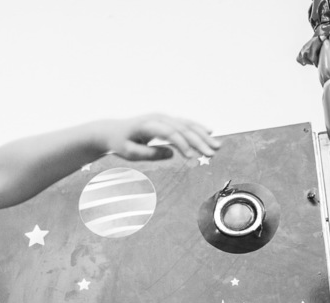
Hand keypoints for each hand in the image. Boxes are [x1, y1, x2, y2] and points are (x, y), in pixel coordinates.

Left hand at [102, 115, 220, 160]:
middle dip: (199, 141)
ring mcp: (163, 118)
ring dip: (203, 135)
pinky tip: (210, 133)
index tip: (191, 156)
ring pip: (187, 124)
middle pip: (183, 128)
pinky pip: (185, 123)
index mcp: (148, 124)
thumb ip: (149, 154)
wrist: (112, 131)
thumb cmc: (119, 143)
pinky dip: (198, 128)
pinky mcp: (166, 121)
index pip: (170, 132)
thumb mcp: (129, 152)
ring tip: (217, 146)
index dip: (182, 144)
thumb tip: (171, 154)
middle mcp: (158, 118)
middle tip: (213, 153)